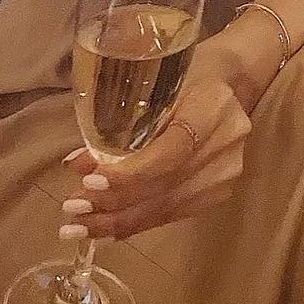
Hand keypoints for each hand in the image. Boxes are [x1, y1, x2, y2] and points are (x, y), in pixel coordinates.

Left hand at [59, 36, 253, 244]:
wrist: (232, 82)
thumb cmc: (187, 76)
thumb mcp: (158, 84)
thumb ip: (123, 121)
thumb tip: (78, 163)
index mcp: (212, 110)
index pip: (170, 152)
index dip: (130, 173)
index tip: (90, 182)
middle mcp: (225, 147)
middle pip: (164, 187)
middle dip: (113, 203)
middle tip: (72, 210)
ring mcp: (225, 175)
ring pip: (165, 208)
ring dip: (118, 221)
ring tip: (79, 226)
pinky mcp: (219, 193)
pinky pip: (172, 214)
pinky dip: (137, 222)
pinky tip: (108, 228)